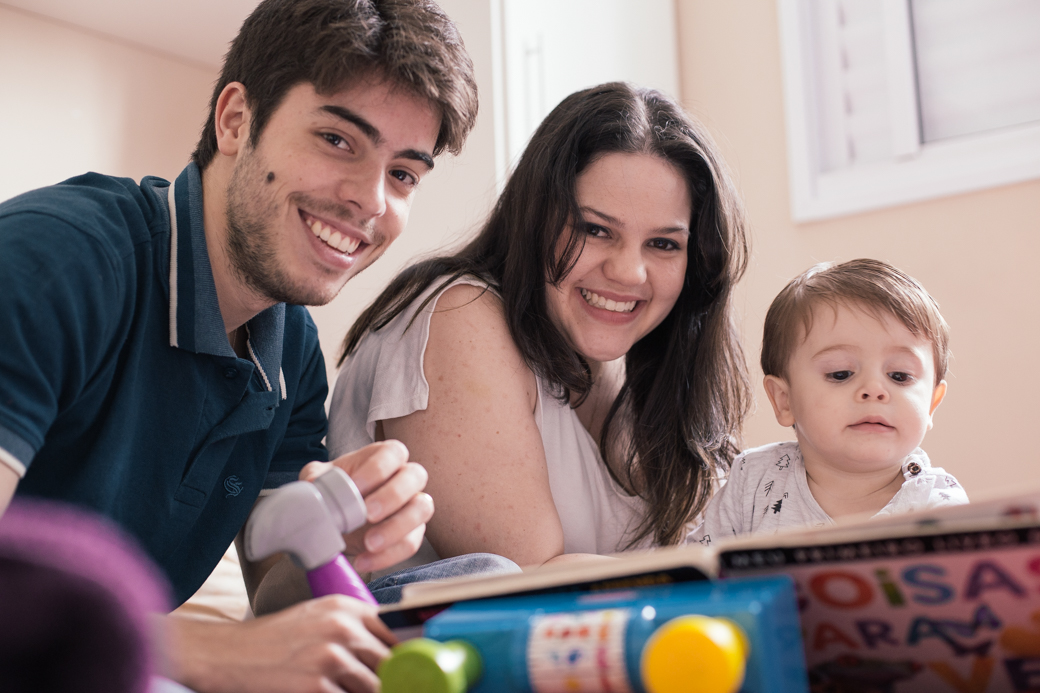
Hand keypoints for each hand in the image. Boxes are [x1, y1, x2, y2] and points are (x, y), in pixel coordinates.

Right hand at [167, 596, 393, 692]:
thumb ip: (357, 629)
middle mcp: (343, 627)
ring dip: (371, 692)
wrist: (229, 653)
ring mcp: (330, 657)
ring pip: (376, 687)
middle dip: (397, 681)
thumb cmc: (277, 639)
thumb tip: (398, 654)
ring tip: (347, 687)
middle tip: (399, 687)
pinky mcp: (316, 686)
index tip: (415, 671)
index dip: (409, 657)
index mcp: (347, 607)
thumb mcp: (320, 618)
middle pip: (393, 663)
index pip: (398, 633)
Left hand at [299, 440, 432, 572]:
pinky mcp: (413, 532)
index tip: (356, 487)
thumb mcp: (320, 481)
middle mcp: (405, 476)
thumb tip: (314, 483)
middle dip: (392, 495)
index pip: (393, 452)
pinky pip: (411, 543)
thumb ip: (316, 477)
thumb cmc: (335, 494)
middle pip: (415, 476)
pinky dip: (388, 555)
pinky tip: (364, 561)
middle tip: (367, 514)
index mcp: (384, 457)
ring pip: (422, 509)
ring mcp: (413, 503)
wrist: (337, 524)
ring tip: (369, 543)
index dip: (378, 468)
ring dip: (397, 528)